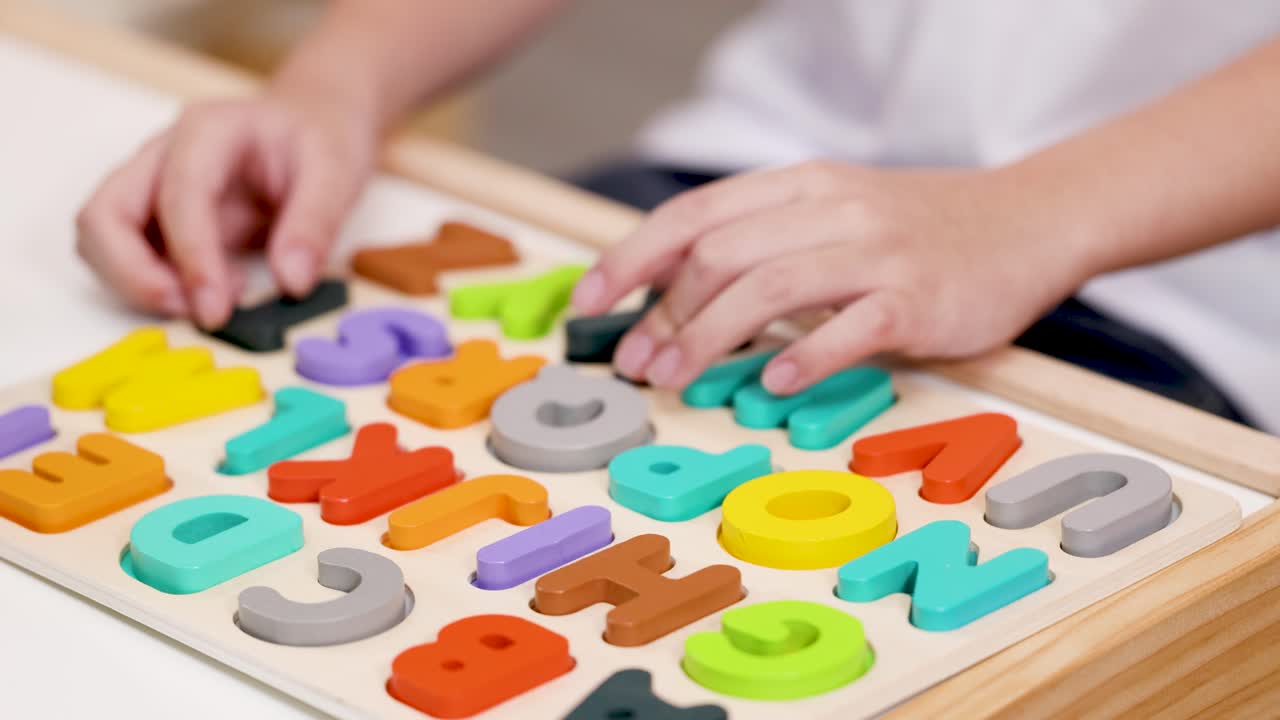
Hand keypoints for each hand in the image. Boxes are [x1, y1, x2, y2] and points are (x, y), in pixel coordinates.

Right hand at [75, 95, 375, 328]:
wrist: (311, 124)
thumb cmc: (320, 140)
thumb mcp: (338, 173)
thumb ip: (316, 225)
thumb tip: (292, 282)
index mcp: (209, 131)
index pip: (178, 193)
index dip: (191, 256)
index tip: (216, 309)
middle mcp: (163, 154)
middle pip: (104, 213)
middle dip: (134, 275)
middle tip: (196, 313)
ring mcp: (151, 185)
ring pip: (102, 239)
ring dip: (137, 284)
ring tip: (209, 305)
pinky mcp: (155, 217)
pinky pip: (126, 256)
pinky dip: (153, 285)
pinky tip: (211, 292)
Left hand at [571, 160, 1089, 394]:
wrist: (1028, 219)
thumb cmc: (916, 229)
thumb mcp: (831, 213)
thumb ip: (763, 241)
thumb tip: (674, 297)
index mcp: (799, 186)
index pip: (694, 216)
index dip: (631, 259)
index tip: (590, 304)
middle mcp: (831, 209)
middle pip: (719, 255)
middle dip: (662, 313)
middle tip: (637, 363)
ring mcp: (877, 251)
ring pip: (768, 288)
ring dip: (707, 338)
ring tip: (675, 379)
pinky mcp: (919, 297)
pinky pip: (850, 327)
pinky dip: (803, 359)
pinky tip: (770, 388)